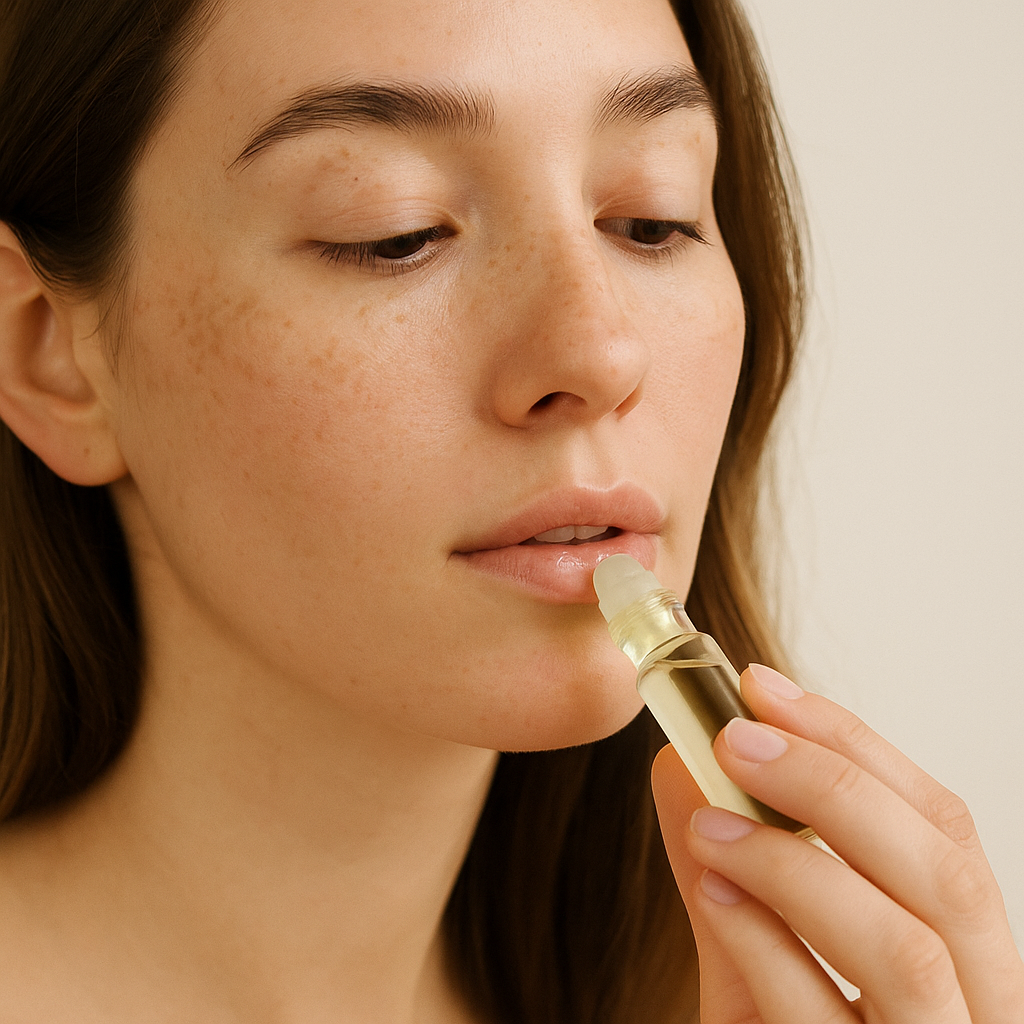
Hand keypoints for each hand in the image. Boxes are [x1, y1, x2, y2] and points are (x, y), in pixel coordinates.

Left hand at [651, 663, 1023, 1023]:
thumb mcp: (753, 960)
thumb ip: (726, 869)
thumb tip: (680, 761)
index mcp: (960, 956)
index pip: (943, 828)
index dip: (859, 746)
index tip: (766, 688)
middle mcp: (979, 1015)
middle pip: (948, 876)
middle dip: (836, 786)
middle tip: (734, 737)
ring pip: (912, 954)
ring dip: (798, 865)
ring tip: (707, 823)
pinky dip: (773, 948)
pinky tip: (715, 896)